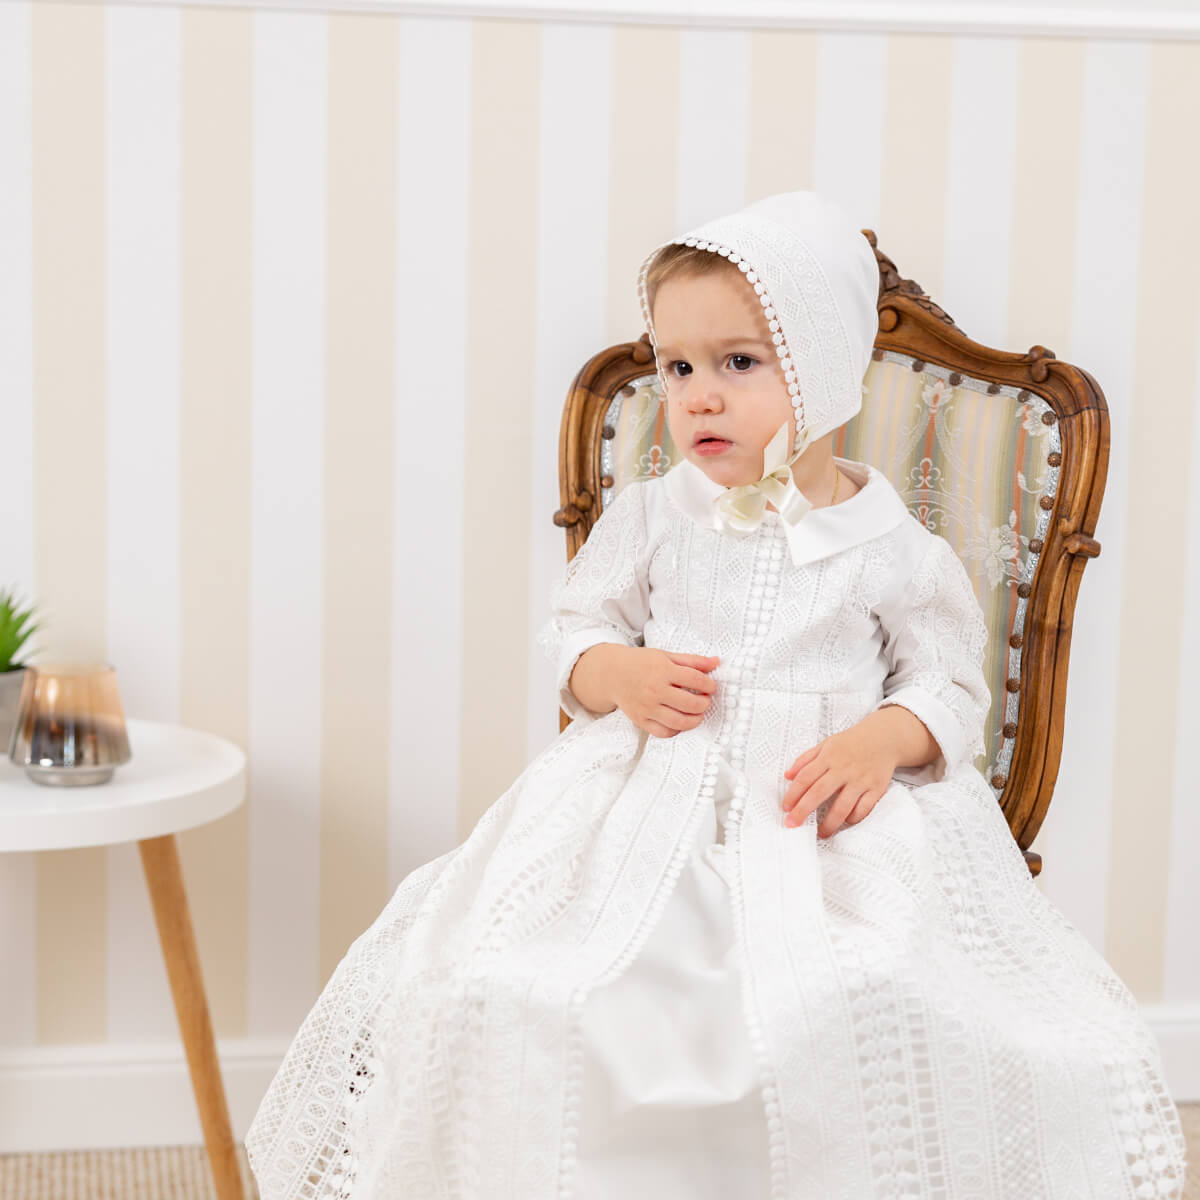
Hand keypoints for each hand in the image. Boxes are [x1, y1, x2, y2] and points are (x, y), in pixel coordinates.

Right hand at [570, 645, 718, 737]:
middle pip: (691, 704)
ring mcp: (647, 707)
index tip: (711, 686)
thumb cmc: (641, 663)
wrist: (612, 674)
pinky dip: (676, 730)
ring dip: (695, 720)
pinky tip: (680, 722)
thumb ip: (693, 661)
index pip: (696, 680)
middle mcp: (655, 690)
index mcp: (663, 670)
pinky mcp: (641, 720)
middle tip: (705, 700)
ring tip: (697, 713)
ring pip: (680, 722)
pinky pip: (663, 733)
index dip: (709, 685)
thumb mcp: (666, 656)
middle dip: (704, 703)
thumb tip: (717, 662)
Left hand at [780, 722, 896, 837]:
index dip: (793, 793)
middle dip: (803, 810)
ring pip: (842, 806)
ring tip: (820, 833)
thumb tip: (787, 776)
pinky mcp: (876, 788)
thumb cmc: (850, 743)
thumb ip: (805, 759)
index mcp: (828, 757)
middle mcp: (844, 769)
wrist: (883, 738)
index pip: (806, 777)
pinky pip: (864, 808)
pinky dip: (853, 818)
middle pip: (819, 792)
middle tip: (793, 824)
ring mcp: (860, 780)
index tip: (785, 807)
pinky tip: (845, 821)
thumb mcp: (825, 745)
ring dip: (829, 823)